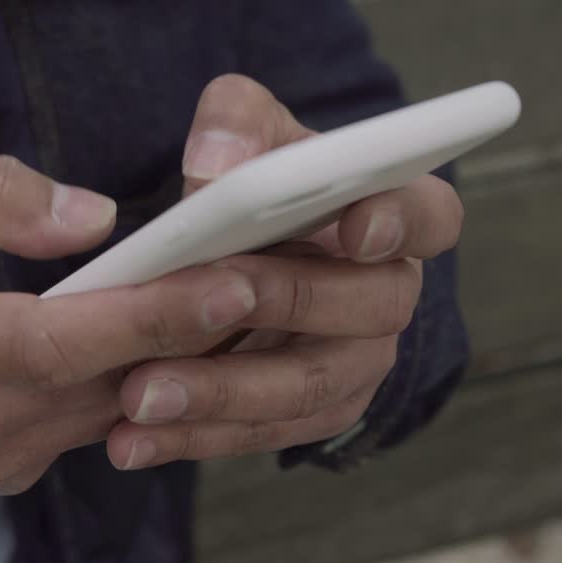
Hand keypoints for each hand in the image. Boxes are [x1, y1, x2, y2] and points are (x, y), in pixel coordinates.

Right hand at [0, 157, 263, 529]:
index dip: (150, 314)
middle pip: (115, 376)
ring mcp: (3, 454)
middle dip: (202, 327)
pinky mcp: (17, 467)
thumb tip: (93, 214)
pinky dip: (142, 376)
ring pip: (119, 402)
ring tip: (246, 288)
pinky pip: (96, 417)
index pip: (62, 339)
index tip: (229, 277)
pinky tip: (176, 332)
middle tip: (277, 264)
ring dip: (183, 353)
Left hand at [104, 74, 463, 468]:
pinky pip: (262, 433)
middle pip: (366, 310)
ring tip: (140, 394)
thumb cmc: (253, 181)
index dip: (401, 223)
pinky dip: (194, 437)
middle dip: (284, 304)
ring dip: (222, 393)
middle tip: (199, 304)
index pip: (430, 217)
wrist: (227, 255)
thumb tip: (216, 165)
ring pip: (307, 388)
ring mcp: (355, 363)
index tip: (355, 229)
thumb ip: (235, 123)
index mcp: (391, 214)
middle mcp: (388, 294)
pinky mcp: (309, 412)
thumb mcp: (243, 133)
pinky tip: (131, 439)